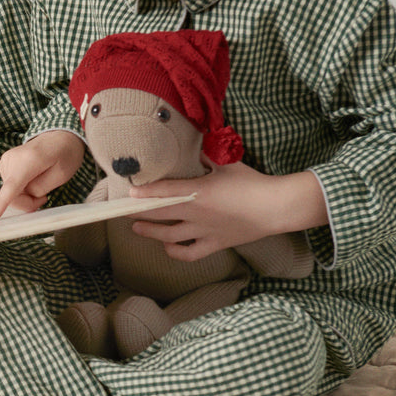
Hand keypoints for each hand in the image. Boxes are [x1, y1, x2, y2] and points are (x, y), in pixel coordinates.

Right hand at [0, 130, 86, 219]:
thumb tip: (23, 196)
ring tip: (40, 185)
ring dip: (25, 196)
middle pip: (12, 195)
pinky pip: (9, 187)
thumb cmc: (64, 154)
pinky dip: (20, 190)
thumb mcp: (61, 175)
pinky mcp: (3, 164)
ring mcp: (5, 160)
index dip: (2, 203)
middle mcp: (12, 158)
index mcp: (30, 160)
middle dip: (28, 203)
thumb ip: (40, 188)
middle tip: (44, 198)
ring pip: (10, 193)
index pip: (13, 186)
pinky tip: (31, 181)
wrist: (58, 137)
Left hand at [129, 163, 325, 260]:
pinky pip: (190, 253)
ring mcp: (204, 231)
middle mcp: (197, 214)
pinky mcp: (215, 244)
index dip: (145, 192)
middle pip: (160, 215)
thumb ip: (208, 154)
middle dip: (138, 213)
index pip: (164, 192)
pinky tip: (168, 247)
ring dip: (151, 233)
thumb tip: (197, 141)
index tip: (129, 191)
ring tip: (136, 228)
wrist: (275, 207)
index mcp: (198, 192)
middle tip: (121, 212)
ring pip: (169, 236)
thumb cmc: (252, 183)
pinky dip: (176, 252)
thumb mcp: (228, 163)